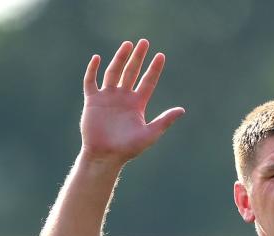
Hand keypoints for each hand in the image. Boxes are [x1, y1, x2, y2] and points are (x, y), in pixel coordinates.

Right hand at [80, 39, 184, 163]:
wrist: (106, 156)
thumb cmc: (128, 149)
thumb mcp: (150, 134)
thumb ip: (164, 120)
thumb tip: (182, 110)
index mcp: (137, 104)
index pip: (148, 82)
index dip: (154, 69)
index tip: (161, 56)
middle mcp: (123, 97)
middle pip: (132, 72)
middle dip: (138, 57)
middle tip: (144, 42)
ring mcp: (108, 98)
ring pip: (114, 72)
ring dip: (120, 59)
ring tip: (127, 45)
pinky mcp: (93, 101)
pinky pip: (91, 82)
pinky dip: (93, 70)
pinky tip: (97, 58)